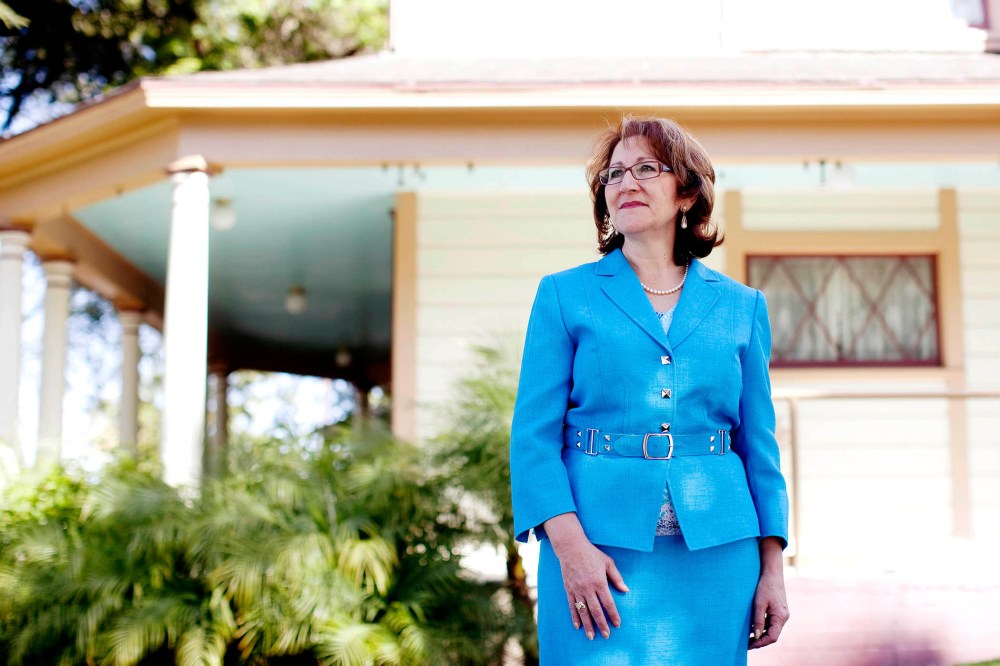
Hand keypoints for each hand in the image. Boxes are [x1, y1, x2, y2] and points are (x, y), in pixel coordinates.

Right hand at [542, 513, 628, 639]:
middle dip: (602, 624)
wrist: (571, 548)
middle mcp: (588, 588)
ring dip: (588, 625)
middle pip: (596, 610)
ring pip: (583, 611)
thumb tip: (626, 590)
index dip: (613, 615)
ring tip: (592, 637)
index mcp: (599, 582)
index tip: (617, 624)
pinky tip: (578, 626)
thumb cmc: (591, 554)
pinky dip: (575, 617)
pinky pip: (572, 606)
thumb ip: (617, 577)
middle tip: (606, 636)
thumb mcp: (608, 562)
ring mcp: (577, 590)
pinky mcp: (568, 589)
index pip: (608, 603)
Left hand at [748, 540, 788, 648]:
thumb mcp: (758, 603)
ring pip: (772, 629)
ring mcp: (782, 614)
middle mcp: (783, 617)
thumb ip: (758, 620)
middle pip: (773, 635)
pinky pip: (771, 622)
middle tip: (747, 644)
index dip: (761, 643)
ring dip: (761, 634)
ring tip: (748, 638)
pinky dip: (763, 627)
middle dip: (760, 641)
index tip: (749, 645)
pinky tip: (753, 627)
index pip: (772, 637)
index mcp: (780, 617)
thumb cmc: (765, 586)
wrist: (772, 572)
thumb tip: (757, 636)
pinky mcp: (778, 610)